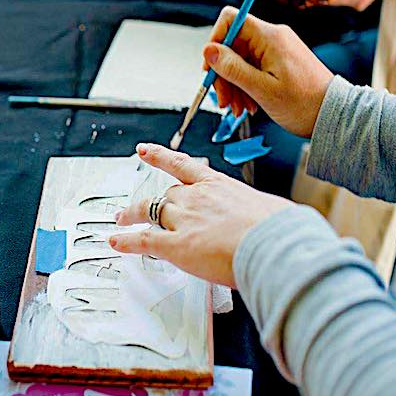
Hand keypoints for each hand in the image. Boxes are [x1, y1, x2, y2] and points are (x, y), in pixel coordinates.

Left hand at [109, 143, 293, 287]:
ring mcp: (184, 220)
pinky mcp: (177, 245)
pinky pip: (145, 240)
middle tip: (135, 207)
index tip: (145, 150)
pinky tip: (116, 241)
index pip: (181, 165)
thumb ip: (258, 213)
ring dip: (132, 216)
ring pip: (150, 212)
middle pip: (166, 196)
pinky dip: (127, 240)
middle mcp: (196, 198)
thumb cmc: (279, 229)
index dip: (159, 156)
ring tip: (121, 220)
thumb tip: (273, 221)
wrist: (273, 244)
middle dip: (150, 201)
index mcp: (217, 185)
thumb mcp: (270, 209)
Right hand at [202, 9, 331, 136]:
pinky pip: (252, 68)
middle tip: (223, 100)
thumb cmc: (304, 104)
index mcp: (270, 37)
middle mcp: (273, 38)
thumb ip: (233, 69)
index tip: (211, 67)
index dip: (215, 41)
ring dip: (233, 84)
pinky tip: (248, 104)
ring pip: (240, 59)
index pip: (231, 19)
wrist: (333, 114)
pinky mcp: (278, 61)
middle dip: (223, 73)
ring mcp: (276, 49)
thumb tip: (208, 50)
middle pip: (232, 45)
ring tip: (238, 108)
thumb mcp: (262, 89)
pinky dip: (245, 85)